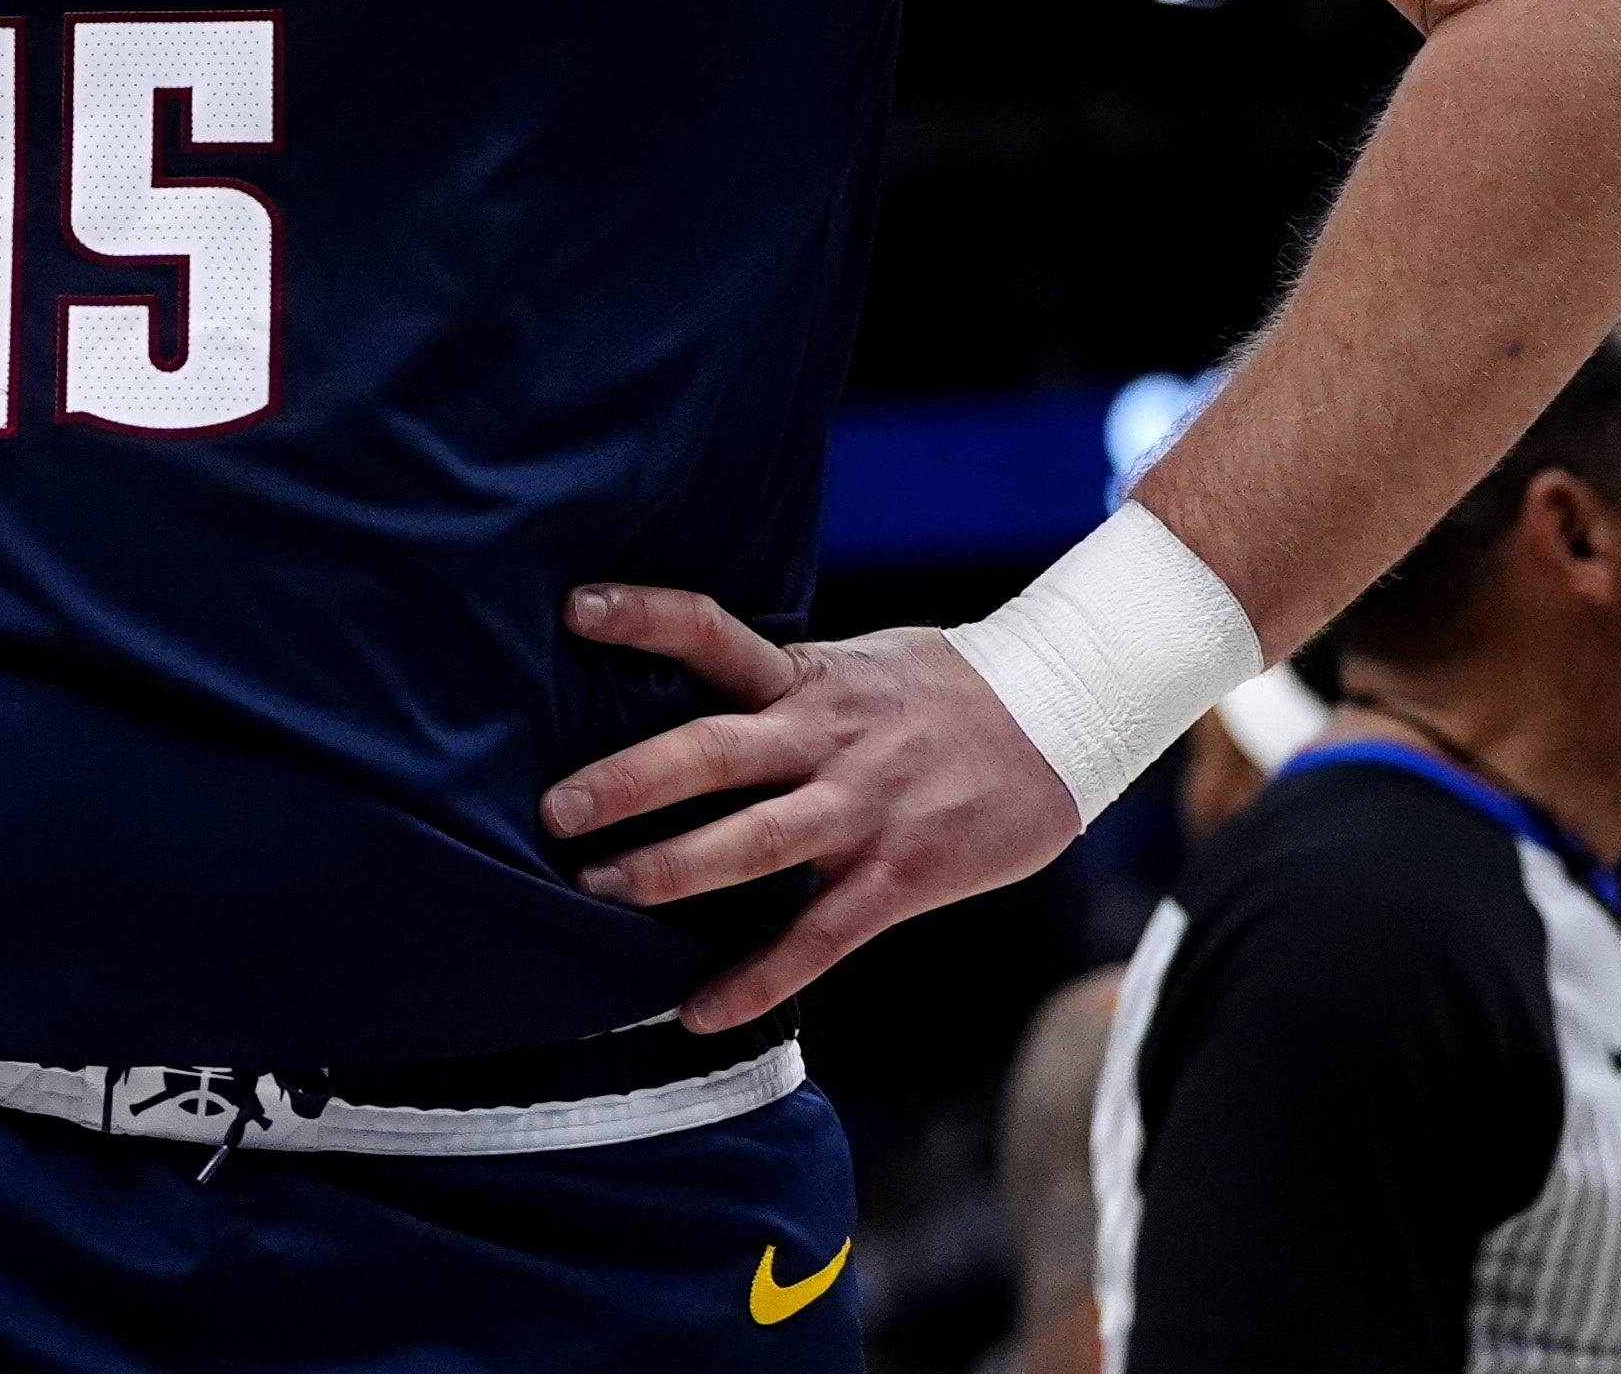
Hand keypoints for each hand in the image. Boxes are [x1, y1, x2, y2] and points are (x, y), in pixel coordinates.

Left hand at [542, 584, 1086, 1028]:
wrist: (1064, 718)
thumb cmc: (940, 693)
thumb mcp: (855, 664)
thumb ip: (779, 684)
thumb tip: (683, 686)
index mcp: (806, 678)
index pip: (714, 631)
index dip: (645, 618)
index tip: (574, 609)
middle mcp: (825, 739)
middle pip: (715, 752)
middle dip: (631, 782)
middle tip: (555, 810)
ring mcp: (862, 810)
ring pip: (754, 843)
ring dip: (672, 870)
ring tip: (597, 892)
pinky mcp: (899, 877)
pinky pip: (817, 938)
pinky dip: (756, 979)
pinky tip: (698, 1011)